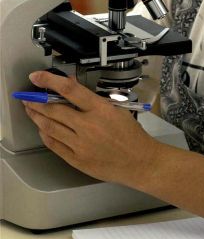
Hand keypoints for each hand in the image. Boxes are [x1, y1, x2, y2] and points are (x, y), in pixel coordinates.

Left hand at [23, 71, 159, 186]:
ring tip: (30, 110)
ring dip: (36, 117)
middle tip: (28, 96)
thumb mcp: (116, 108)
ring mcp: (80, 145)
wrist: (140, 162)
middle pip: (53, 110)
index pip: (69, 90)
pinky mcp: (76, 160)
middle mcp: (88, 126)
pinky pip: (54, 145)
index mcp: (100, 110)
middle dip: (35, 101)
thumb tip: (71, 87)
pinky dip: (45, 134)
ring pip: (49, 127)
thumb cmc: (131, 134)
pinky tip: (42, 128)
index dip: (49, 80)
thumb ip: (93, 99)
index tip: (36, 76)